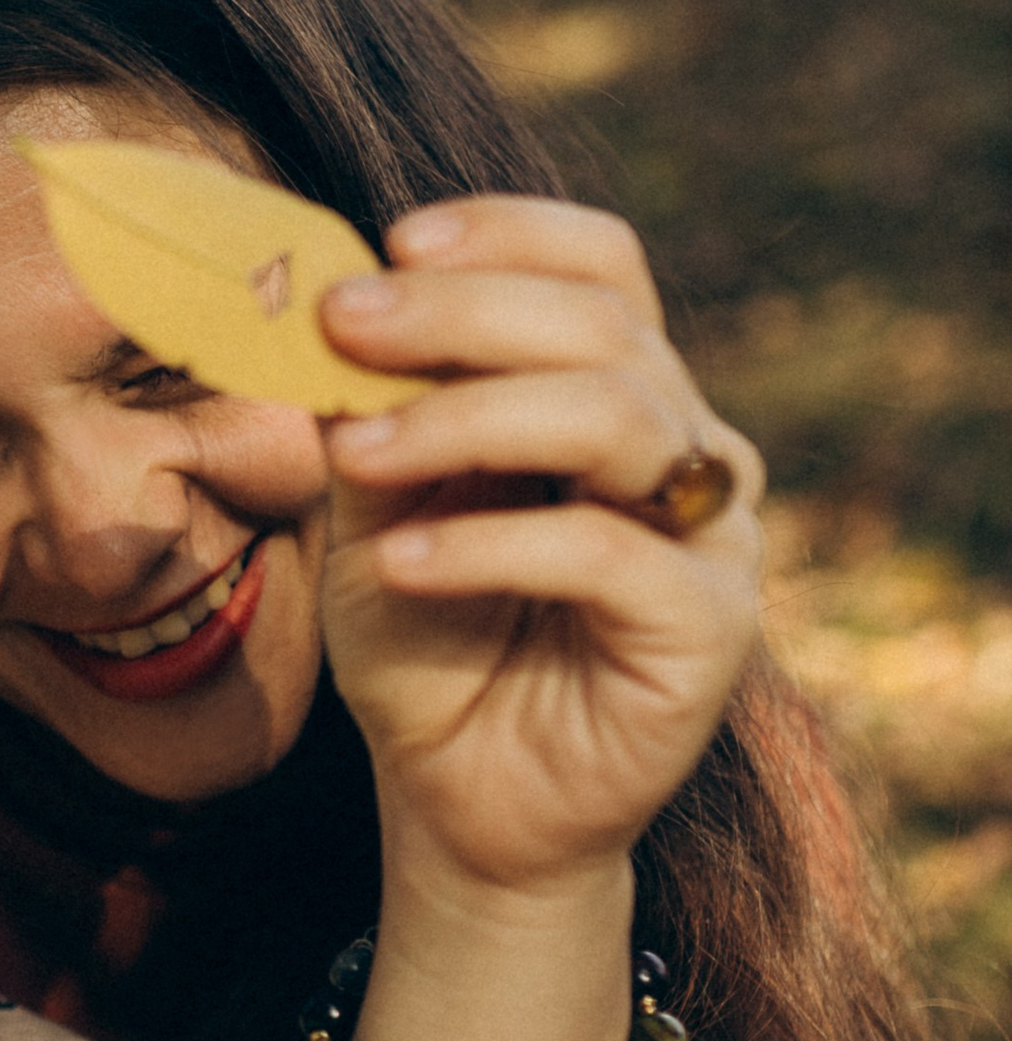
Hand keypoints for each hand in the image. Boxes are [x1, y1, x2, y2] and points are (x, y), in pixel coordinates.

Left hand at [315, 199, 763, 899]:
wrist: (461, 803)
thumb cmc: (429, 646)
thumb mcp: (376, 511)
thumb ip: (372, 413)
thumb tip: (328, 309)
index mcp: (619, 394)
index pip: (602, 267)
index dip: (508, 236)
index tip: (391, 245)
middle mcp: (685, 446)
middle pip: (603, 323)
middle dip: (460, 312)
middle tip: (342, 323)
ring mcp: (712, 534)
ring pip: (615, 416)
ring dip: (464, 418)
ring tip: (355, 453)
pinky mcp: (709, 626)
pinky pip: (606, 553)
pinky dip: (490, 544)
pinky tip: (402, 561)